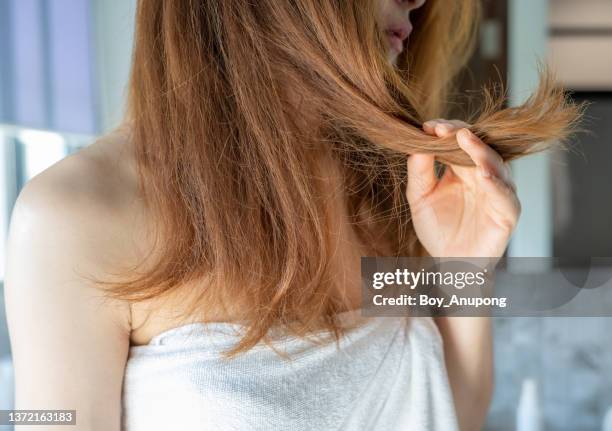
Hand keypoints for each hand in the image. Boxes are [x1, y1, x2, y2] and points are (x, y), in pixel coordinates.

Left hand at [406, 119, 520, 258]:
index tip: (429, 126)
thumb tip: (417, 143)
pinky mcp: (507, 213)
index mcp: (463, 169)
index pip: (459, 142)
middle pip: (479, 147)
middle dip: (462, 135)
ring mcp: (497, 192)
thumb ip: (419, 171)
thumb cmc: (437, 229)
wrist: (449, 263)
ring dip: (481, 152)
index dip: (447, 131)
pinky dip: (496, 184)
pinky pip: (505, 196)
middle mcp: (483, 176)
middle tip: (446, 128)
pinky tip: (483, 175)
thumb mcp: (419, 197)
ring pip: (496, 166)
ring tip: (466, 140)